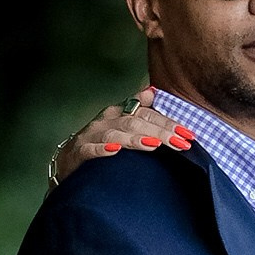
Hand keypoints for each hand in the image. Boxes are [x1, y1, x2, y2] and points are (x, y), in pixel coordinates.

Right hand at [47, 97, 189, 189]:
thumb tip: (153, 90)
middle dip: (160, 132)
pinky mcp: (78, 153)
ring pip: (115, 134)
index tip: (188, 134)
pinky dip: (103, 149)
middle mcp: (105, 121)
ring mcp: (90, 136)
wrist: (67, 164)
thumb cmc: (98, 144)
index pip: (147, 115)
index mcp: (117, 114)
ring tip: (154, 145)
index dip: (168, 123)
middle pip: (135, 123)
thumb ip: (137, 110)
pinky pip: (90, 150)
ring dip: (135, 139)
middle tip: (180, 143)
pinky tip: (115, 151)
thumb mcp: (119, 125)